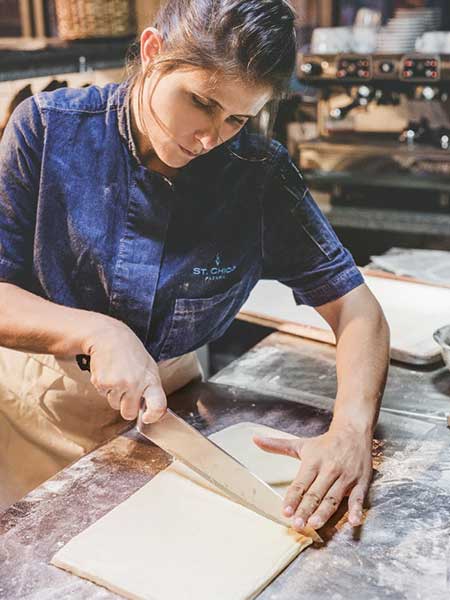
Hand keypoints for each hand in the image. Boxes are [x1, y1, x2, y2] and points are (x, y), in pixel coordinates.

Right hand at [82, 317, 165, 423]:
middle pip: (129, 413)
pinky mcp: (102, 383)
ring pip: (114, 405)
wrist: (110, 337)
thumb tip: (148, 410)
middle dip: (127, 407)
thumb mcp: (148, 367)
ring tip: (118, 375)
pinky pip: (103, 395)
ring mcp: (118, 384)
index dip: (153, 416)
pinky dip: (104, 387)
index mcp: (151, 380)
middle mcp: (135, 383)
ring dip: (115, 395)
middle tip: (127, 390)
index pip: (158, 406)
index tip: (147, 417)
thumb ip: (150, 388)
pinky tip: (109, 372)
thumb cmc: (131, 352)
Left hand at [253, 423, 372, 530]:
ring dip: (325, 512)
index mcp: (313, 461)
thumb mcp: (301, 444)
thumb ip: (277, 445)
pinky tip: (353, 522)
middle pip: (316, 493)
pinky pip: (358, 498)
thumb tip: (254, 439)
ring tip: (314, 524)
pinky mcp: (361, 483)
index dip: (293, 498)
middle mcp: (329, 469)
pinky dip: (357, 510)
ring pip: (333, 498)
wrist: (353, 431)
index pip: (301, 483)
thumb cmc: (325, 443)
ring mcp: (345, 477)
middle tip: (297, 524)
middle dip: (306, 509)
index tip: (285, 511)